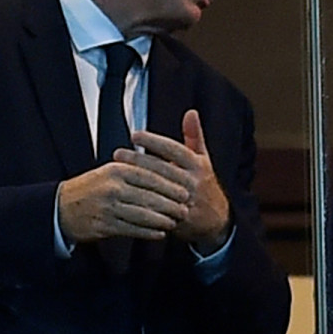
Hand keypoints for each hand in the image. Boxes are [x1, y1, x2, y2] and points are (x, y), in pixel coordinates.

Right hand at [57, 161, 189, 243]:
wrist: (61, 207)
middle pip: (149, 197)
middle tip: (186, 209)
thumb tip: (165, 169)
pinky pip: (132, 229)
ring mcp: (108, 207)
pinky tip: (159, 233)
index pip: (150, 177)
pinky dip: (148, 232)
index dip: (170, 186)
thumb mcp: (110, 171)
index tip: (185, 192)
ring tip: (175, 222)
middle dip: (170, 205)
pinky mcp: (104, 225)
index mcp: (117, 170)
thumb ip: (134, 170)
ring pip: (142, 215)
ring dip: (161, 220)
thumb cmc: (91, 188)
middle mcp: (113, 187)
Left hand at [128, 109, 230, 252]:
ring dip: (135, 179)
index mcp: (197, 165)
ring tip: (116, 170)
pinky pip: (156, 208)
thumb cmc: (204, 184)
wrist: (216, 221)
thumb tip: (191, 112)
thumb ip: (194, 136)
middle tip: (118, 153)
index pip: (174, 150)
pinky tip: (124, 192)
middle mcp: (192, 182)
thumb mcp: (203, 159)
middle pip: (162, 169)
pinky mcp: (176, 218)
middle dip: (138, 160)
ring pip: (156, 188)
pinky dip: (140, 200)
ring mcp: (184, 201)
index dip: (154, 142)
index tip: (135, 135)